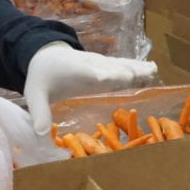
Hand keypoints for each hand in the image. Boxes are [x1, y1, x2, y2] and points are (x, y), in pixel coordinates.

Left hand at [23, 42, 157, 135]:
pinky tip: (152, 69)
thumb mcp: (35, 94)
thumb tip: (41, 135)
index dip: (106, 75)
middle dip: (128, 72)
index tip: (122, 77)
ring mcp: (101, 64)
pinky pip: (123, 66)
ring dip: (137, 69)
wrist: (45, 54)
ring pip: (121, 66)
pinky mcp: (106, 66)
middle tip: (149, 74)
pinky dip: (137, 67)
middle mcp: (92, 65)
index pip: (93, 73)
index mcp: (76, 71)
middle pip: (113, 68)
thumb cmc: (42, 76)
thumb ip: (39, 114)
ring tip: (154, 71)